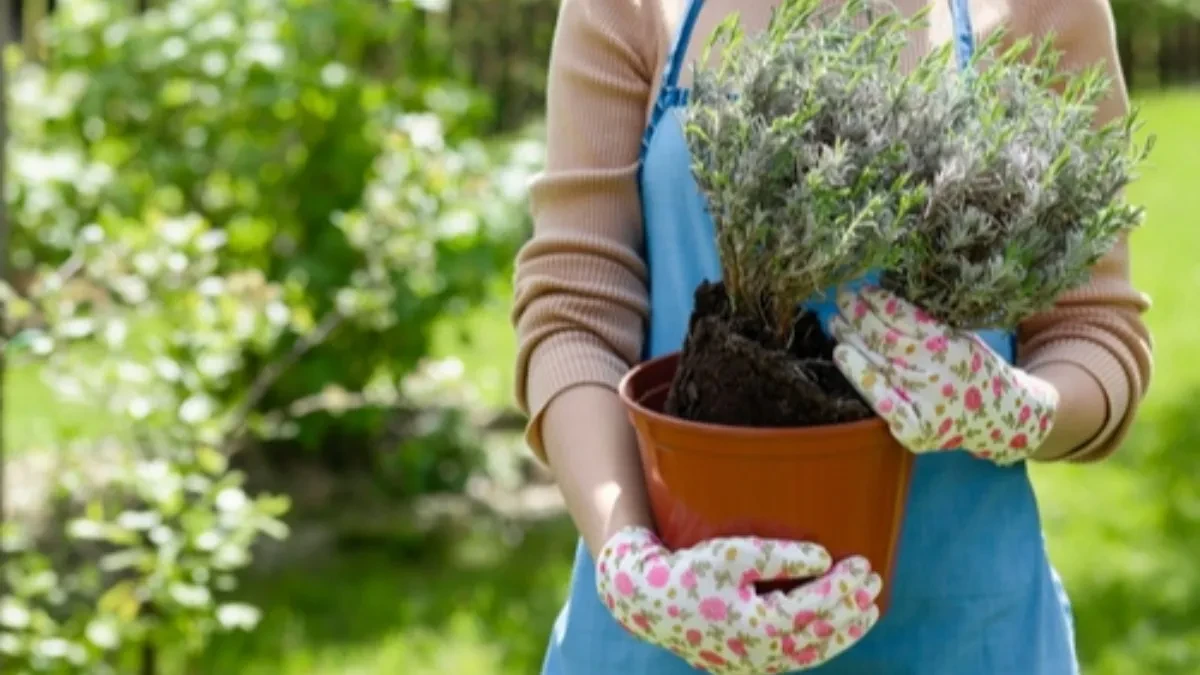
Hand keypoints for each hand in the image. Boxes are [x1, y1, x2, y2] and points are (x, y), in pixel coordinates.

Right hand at [595, 526, 880, 672]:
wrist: (648, 603)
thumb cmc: (689, 571)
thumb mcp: (733, 553)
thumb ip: (780, 556)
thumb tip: (823, 557)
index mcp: (758, 626)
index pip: (815, 607)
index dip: (843, 586)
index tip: (863, 563)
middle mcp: (760, 654)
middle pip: (820, 633)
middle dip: (851, 608)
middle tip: (874, 581)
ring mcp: (754, 665)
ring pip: (811, 653)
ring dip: (843, 633)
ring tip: (868, 611)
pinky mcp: (747, 665)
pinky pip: (794, 658)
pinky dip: (819, 644)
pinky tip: (832, 629)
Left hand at [830, 285, 1058, 465]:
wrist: (1003, 417)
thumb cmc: (975, 369)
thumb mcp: (963, 338)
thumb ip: (928, 325)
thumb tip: (881, 300)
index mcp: (954, 348)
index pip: (905, 318)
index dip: (878, 301)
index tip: (862, 287)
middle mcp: (937, 377)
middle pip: (884, 340)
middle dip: (858, 315)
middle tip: (842, 297)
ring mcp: (924, 406)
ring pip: (876, 365)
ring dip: (851, 341)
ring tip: (836, 322)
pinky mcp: (913, 429)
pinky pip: (878, 399)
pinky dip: (857, 374)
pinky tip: (842, 354)